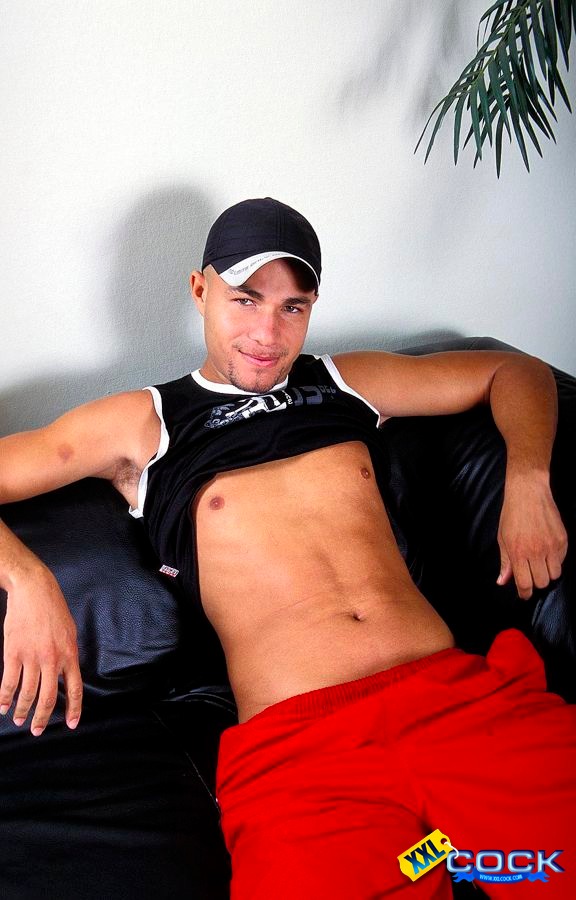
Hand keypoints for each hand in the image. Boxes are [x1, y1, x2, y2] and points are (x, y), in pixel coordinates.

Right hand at [0, 563, 81, 735]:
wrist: (34, 590)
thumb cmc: (53, 608)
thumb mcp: (69, 631)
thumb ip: (67, 654)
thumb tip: (64, 674)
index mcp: (69, 654)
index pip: (74, 688)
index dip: (74, 709)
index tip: (71, 725)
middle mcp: (52, 659)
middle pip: (49, 697)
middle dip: (43, 718)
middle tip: (37, 731)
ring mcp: (32, 657)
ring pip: (28, 693)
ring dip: (22, 710)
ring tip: (18, 720)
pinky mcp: (13, 652)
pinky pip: (9, 681)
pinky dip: (5, 697)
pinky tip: (2, 706)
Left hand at [497, 475, 567, 599]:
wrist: (529, 493)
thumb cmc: (512, 515)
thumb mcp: (503, 538)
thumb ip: (505, 562)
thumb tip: (503, 581)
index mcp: (518, 552)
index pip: (525, 584)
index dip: (524, 593)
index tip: (524, 593)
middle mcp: (536, 551)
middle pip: (542, 582)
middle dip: (535, 582)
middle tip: (530, 573)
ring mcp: (551, 546)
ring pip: (555, 574)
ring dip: (547, 572)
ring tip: (540, 562)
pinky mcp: (562, 540)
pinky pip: (562, 560)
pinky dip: (556, 560)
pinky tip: (547, 551)